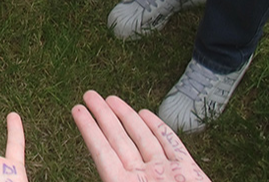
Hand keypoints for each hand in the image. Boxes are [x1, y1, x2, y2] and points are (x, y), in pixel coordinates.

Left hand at [72, 91, 207, 181]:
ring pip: (143, 139)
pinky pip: (172, 145)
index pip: (103, 153)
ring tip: (110, 99)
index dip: (89, 130)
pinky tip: (146, 114)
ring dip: (127, 118)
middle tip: (89, 94)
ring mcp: (168, 174)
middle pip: (120, 141)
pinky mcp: (191, 173)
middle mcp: (146, 179)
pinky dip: (159, 128)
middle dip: (104, 117)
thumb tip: (104, 173)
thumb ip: (114, 179)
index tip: (77, 110)